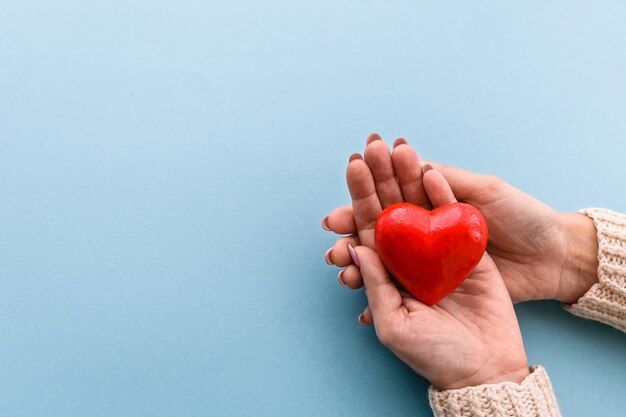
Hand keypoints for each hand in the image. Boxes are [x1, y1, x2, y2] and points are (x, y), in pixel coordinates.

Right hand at [323, 134, 597, 302]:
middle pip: (380, 227)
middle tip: (332, 226)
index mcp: (433, 205)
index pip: (391, 196)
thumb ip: (446, 181)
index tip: (346, 189)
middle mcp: (424, 233)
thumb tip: (410, 165)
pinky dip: (378, 294)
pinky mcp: (438, 286)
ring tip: (341, 266)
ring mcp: (429, 262)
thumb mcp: (484, 191)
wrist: (553, 258)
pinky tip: (359, 296)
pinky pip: (402, 291)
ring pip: (384, 261)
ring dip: (357, 263)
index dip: (366, 191)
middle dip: (352, 225)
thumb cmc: (522, 216)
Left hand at [349, 163, 528, 388]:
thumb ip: (375, 286)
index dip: (359, 198)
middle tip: (370, 146)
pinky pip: (454, 216)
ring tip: (397, 147)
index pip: (368, 228)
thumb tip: (354, 248)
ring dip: (409, 176)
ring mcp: (440, 251)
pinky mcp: (469, 250)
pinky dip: (442, 193)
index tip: (353, 167)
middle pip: (393, 209)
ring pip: (421, 206)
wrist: (487, 367)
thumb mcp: (394, 325)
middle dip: (381, 178)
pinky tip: (429, 169)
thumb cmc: (434, 354)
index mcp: (388, 273)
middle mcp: (411, 257)